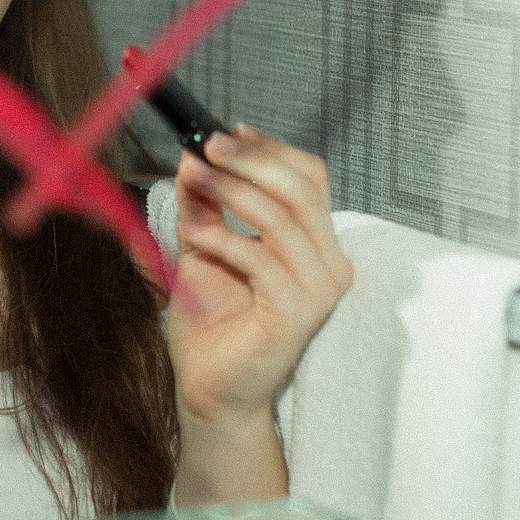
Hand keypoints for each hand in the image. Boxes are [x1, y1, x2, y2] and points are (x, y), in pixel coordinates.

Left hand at [167, 124, 351, 432]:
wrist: (210, 389)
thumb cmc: (211, 323)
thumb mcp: (203, 246)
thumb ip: (203, 203)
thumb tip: (191, 155)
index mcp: (315, 244)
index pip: (310, 179)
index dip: (271, 150)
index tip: (229, 130)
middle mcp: (329, 264)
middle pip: (301, 189)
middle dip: (250, 161)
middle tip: (207, 145)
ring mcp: (319, 290)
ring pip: (282, 218)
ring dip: (230, 191)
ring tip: (192, 178)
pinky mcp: (299, 313)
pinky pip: (261, 260)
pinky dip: (222, 239)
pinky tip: (191, 233)